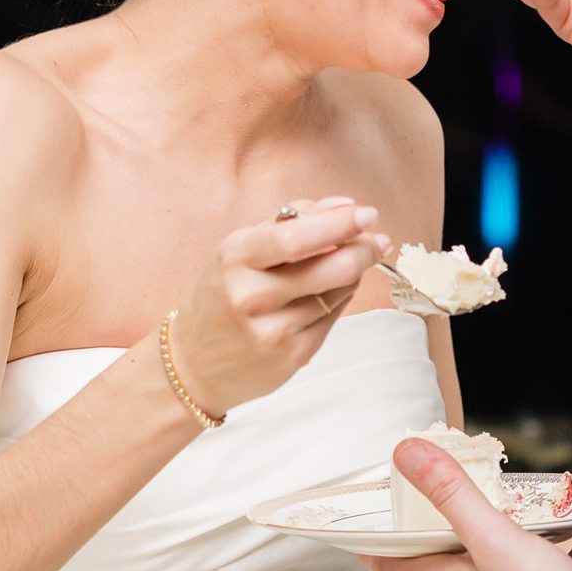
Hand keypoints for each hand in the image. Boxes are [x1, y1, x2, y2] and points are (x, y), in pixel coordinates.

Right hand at [164, 198, 391, 416]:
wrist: (195, 364)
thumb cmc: (221, 296)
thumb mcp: (240, 250)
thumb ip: (289, 221)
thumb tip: (345, 205)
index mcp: (234, 259)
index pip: (295, 237)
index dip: (339, 224)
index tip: (367, 214)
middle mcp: (251, 297)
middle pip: (331, 267)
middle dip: (363, 250)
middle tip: (376, 240)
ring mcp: (273, 331)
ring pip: (339, 291)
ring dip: (354, 273)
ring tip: (349, 263)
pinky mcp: (293, 356)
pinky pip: (334, 317)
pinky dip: (340, 298)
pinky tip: (330, 292)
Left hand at [370, 441, 571, 570]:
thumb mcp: (491, 536)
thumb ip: (451, 493)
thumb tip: (410, 456)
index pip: (392, 570)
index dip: (377, 551)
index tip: (369, 539)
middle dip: (452, 545)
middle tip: (460, 517)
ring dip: (514, 555)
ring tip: (540, 526)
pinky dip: (561, 568)